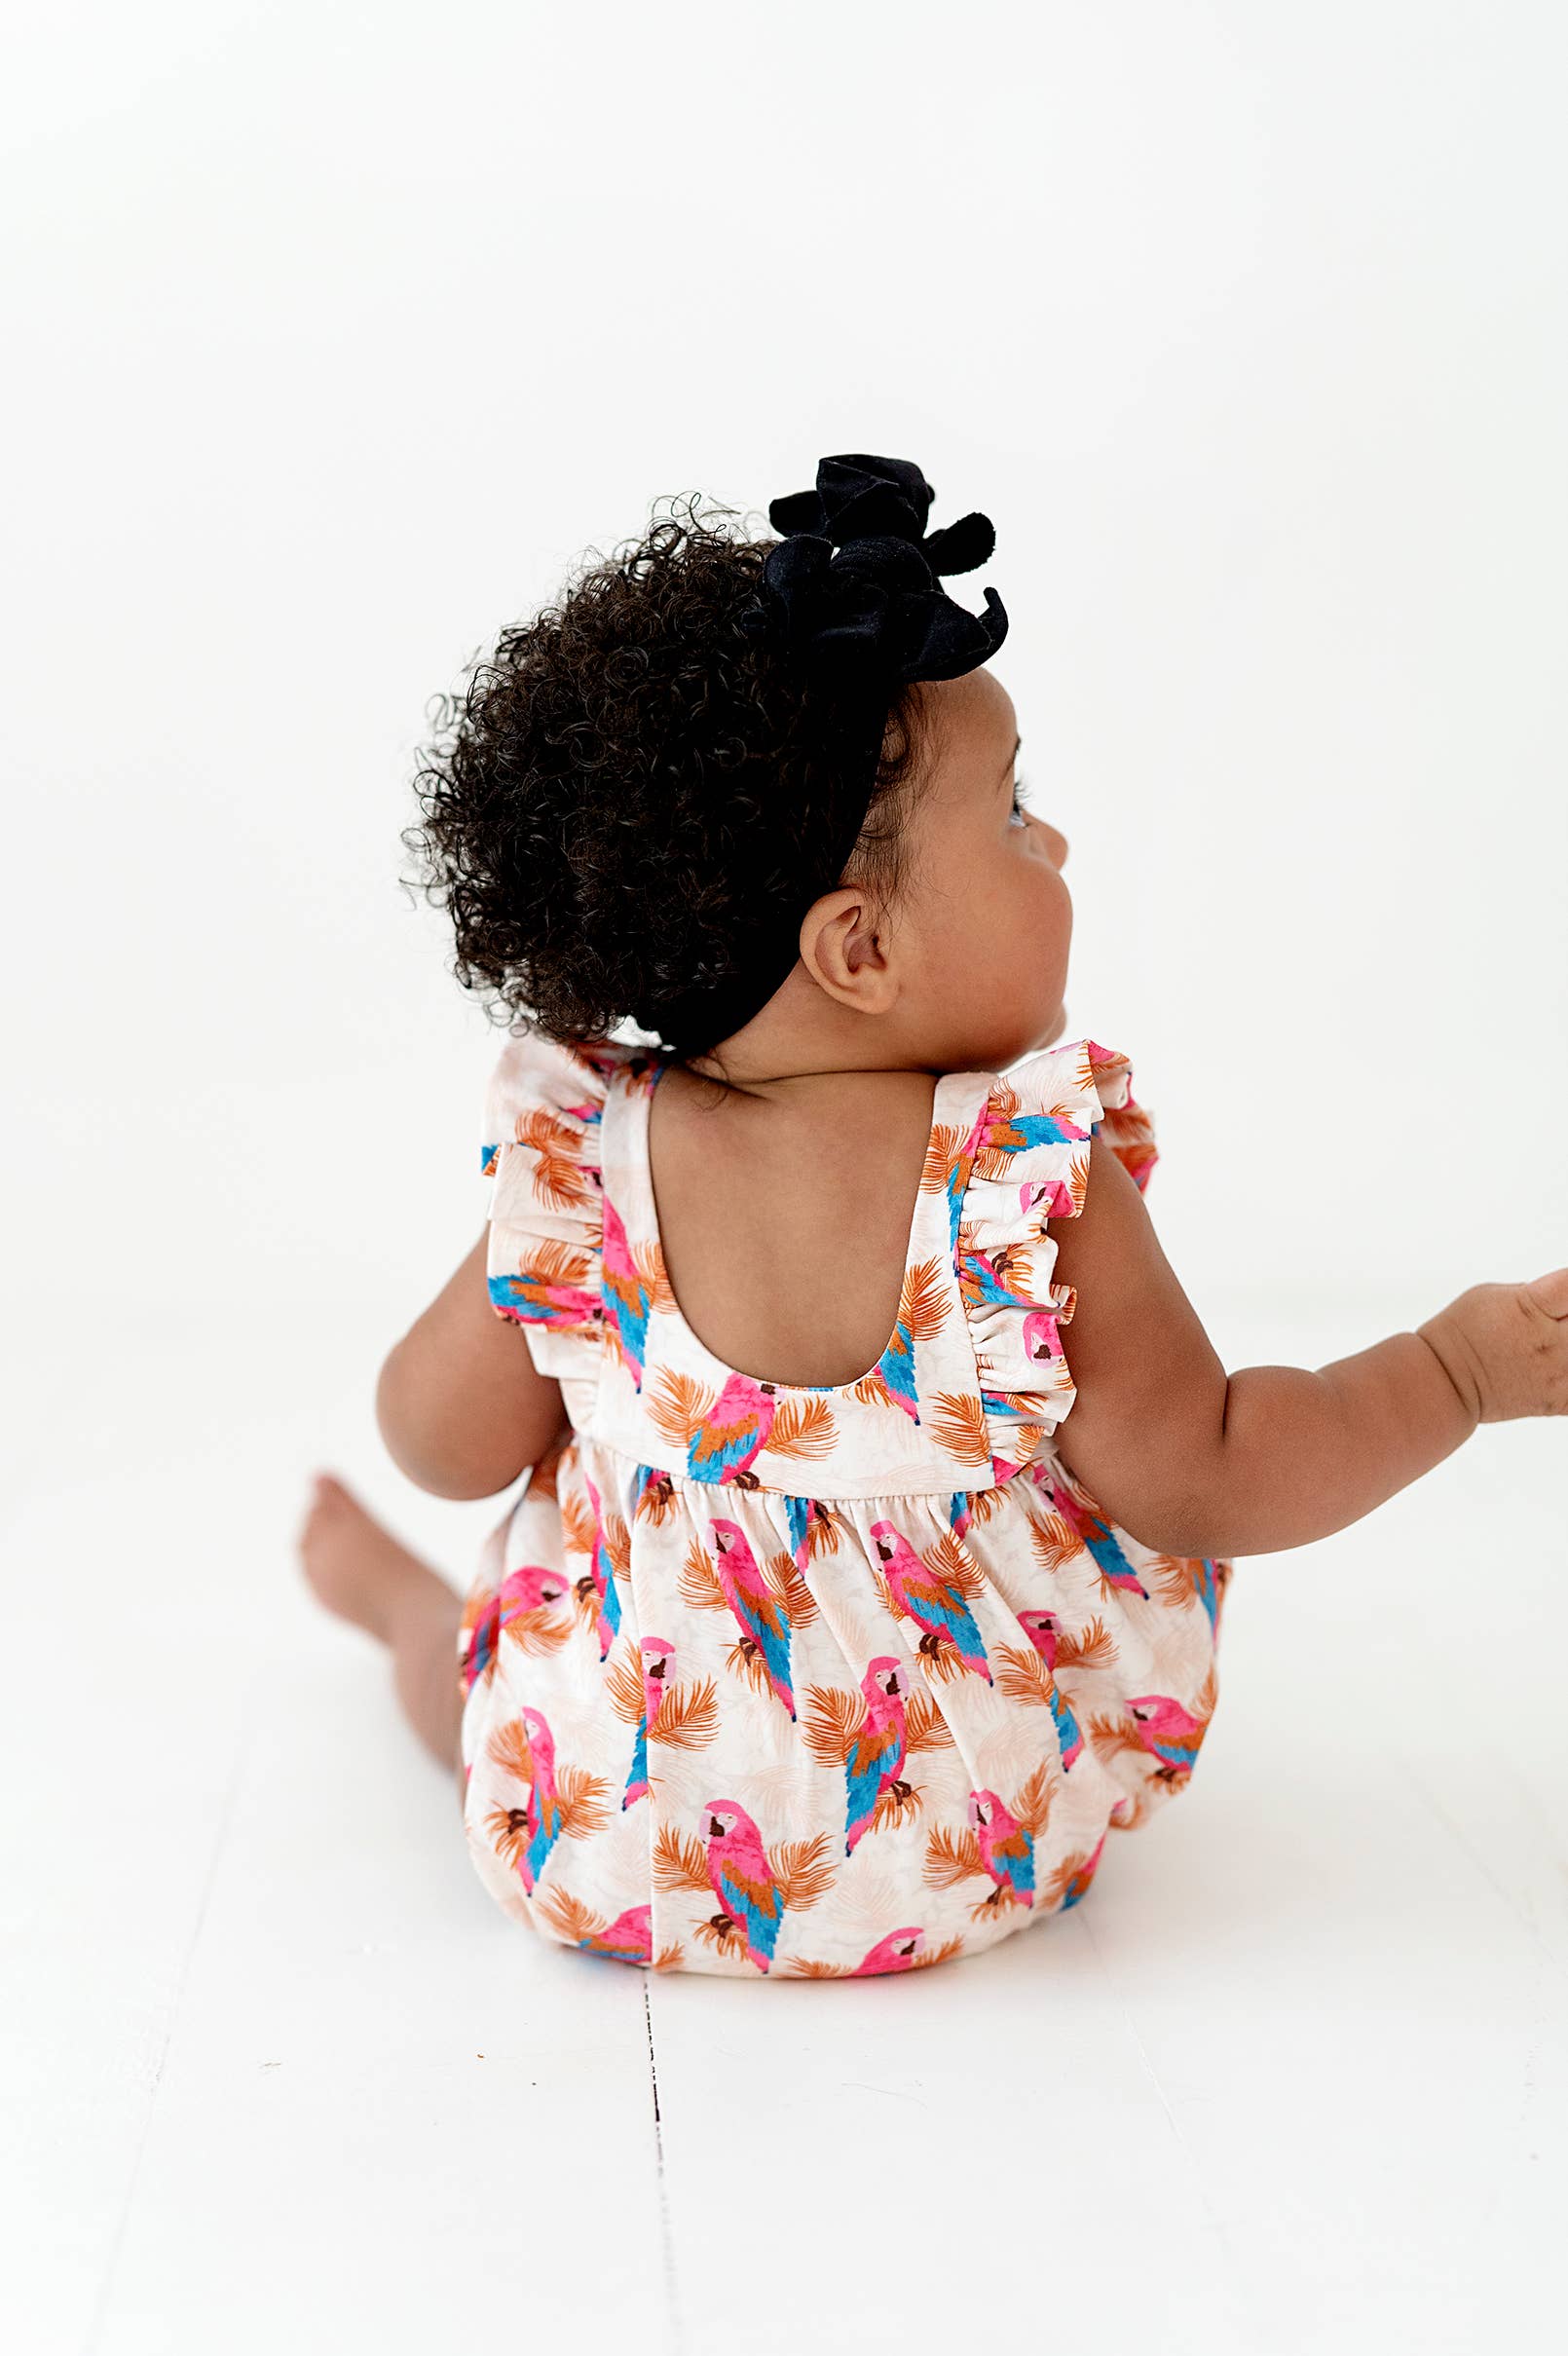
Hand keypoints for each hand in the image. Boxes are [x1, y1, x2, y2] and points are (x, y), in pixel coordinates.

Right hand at [1418, 1268, 1567, 1423]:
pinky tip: (1560, 1368)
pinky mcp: (1557, 1400)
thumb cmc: (1461, 1333)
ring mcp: (1557, 1373)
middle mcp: (1550, 1340)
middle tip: (1558, 1321)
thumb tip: (1560, 1298)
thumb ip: (1534, 1292)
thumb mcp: (1492, 1294)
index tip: (1565, 1289)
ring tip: (1556, 1342)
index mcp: (1533, 1306)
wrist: (1445, 1381)